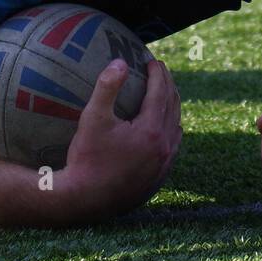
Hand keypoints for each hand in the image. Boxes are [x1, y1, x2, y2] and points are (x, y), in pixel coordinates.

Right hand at [63, 59, 181, 218]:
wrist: (85, 200)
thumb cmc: (86, 158)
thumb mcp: (93, 118)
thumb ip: (107, 87)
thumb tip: (120, 62)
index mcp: (151, 130)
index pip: (161, 93)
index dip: (158, 73)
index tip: (151, 60)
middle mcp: (164, 147)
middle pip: (173, 107)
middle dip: (168, 85)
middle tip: (159, 71)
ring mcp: (163, 164)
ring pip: (176, 127)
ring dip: (172, 107)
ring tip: (162, 94)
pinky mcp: (158, 177)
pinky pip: (172, 147)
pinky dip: (169, 129)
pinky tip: (160, 128)